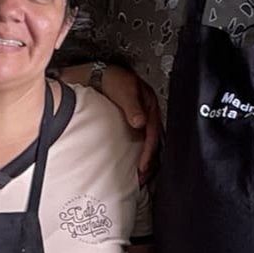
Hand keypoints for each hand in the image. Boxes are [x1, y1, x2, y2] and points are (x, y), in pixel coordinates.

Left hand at [62, 63, 161, 181]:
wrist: (100, 75)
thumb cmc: (113, 79)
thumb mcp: (124, 90)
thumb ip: (132, 106)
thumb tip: (140, 122)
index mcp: (150, 107)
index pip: (153, 133)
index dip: (148, 151)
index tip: (142, 166)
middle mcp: (148, 114)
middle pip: (154, 142)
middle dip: (150, 161)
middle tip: (142, 178)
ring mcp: (141, 120)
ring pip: (148, 144)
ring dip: (146, 160)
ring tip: (141, 176)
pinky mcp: (133, 124)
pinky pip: (140, 142)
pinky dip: (139, 154)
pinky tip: (135, 164)